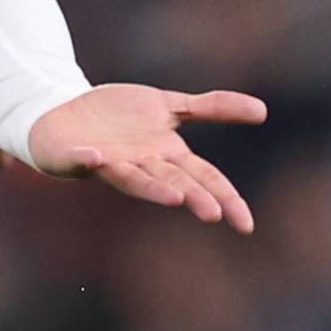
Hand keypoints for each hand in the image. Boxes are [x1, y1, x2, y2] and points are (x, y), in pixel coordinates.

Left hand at [23, 84, 267, 230]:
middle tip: (214, 214)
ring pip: (135, 178)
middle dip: (194, 196)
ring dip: (152, 187)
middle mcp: (144, 165)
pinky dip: (89, 159)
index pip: (206, 179)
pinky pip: (84, 159)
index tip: (246, 225)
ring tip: (173, 197)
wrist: (67, 113)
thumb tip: (264, 111)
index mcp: (168, 155)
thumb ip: (213, 107)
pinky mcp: (80, 156)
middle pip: (175, 181)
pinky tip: (95, 157)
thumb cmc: (121, 117)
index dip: (227, 198)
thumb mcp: (171, 105)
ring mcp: (112, 163)